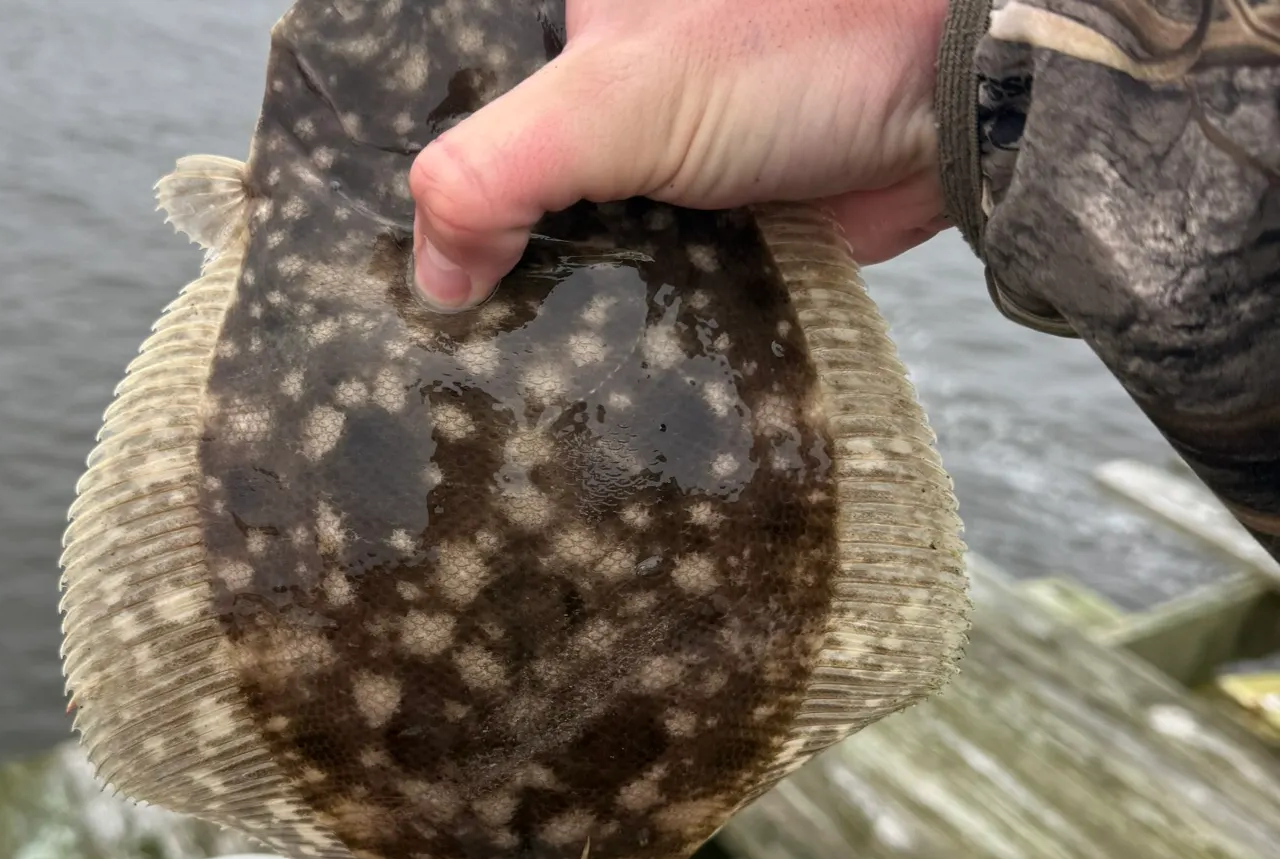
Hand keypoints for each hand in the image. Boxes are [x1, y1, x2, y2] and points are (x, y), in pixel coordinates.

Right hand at [409, 0, 950, 309]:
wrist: (942, 109)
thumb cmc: (799, 49)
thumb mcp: (618, 95)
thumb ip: (500, 169)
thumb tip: (430, 274)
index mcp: (552, 19)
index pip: (438, 99)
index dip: (401, 176)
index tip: (372, 262)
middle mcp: (587, 80)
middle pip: (491, 181)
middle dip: (467, 253)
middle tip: (428, 335)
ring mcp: (637, 157)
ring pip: (552, 240)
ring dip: (533, 298)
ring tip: (482, 367)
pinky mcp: (685, 221)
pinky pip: (617, 280)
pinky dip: (597, 319)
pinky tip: (565, 363)